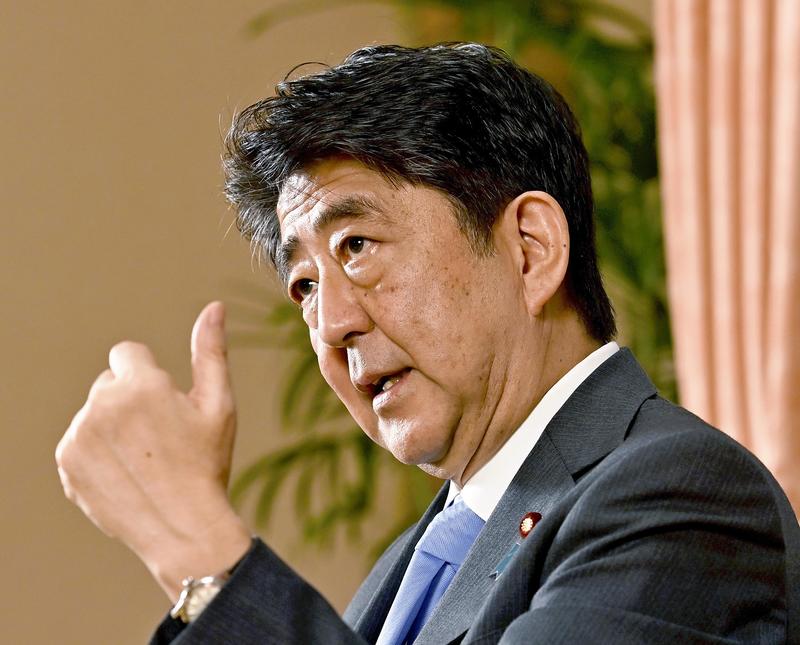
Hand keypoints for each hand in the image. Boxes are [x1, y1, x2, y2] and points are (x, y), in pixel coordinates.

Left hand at [56, 301, 250, 600]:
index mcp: (140, 384)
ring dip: (113, 426)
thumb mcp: (218, 404)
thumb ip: (210, 350)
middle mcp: (102, 404)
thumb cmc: (207, 463)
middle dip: (130, 400)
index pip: (127, 353)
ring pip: (94, 412)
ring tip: (144, 458)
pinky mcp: (66, 462)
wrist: (182, 527)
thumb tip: (215, 306)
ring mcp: (79, 435)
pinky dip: (97, 452)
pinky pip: (79, 440)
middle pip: (109, 383)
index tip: (164, 405)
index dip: (149, 377)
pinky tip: (125, 472)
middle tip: (159, 437)